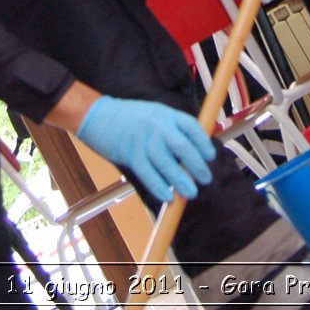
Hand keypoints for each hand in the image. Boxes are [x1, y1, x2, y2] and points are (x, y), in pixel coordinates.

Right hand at [75, 96, 215, 200]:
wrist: (98, 115)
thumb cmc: (129, 117)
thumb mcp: (154, 114)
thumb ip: (172, 128)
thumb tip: (192, 151)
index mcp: (166, 114)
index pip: (191, 127)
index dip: (203, 143)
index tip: (210, 156)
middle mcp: (157, 126)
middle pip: (183, 147)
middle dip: (197, 165)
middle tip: (205, 179)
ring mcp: (144, 140)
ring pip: (167, 164)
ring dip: (181, 181)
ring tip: (190, 193)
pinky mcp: (131, 155)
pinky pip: (149, 174)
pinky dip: (160, 187)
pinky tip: (168, 196)